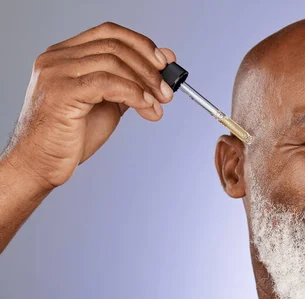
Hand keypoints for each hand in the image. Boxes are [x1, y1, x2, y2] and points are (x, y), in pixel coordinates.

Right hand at [5, 22, 175, 189]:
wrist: (40, 164)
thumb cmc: (69, 137)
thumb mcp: (107, 104)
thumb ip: (130, 84)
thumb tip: (162, 66)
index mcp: (65, 55)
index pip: (109, 32)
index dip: (141, 44)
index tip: (165, 63)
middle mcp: (57, 58)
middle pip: (114, 45)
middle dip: (149, 68)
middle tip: (167, 92)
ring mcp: (57, 73)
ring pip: (113, 62)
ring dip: (145, 84)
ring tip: (158, 106)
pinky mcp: (62, 92)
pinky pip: (108, 83)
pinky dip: (134, 94)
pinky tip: (146, 108)